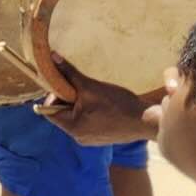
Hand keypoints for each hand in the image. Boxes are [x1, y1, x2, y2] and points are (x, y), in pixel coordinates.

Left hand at [37, 57, 157, 146]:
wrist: (147, 121)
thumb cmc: (118, 105)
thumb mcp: (91, 86)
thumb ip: (70, 73)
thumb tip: (52, 57)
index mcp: (72, 128)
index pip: (49, 110)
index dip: (53, 94)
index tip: (63, 83)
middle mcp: (78, 137)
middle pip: (62, 113)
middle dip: (68, 98)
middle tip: (80, 86)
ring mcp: (90, 139)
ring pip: (75, 117)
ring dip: (79, 104)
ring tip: (93, 94)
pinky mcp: (101, 137)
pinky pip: (87, 122)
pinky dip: (90, 111)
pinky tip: (103, 104)